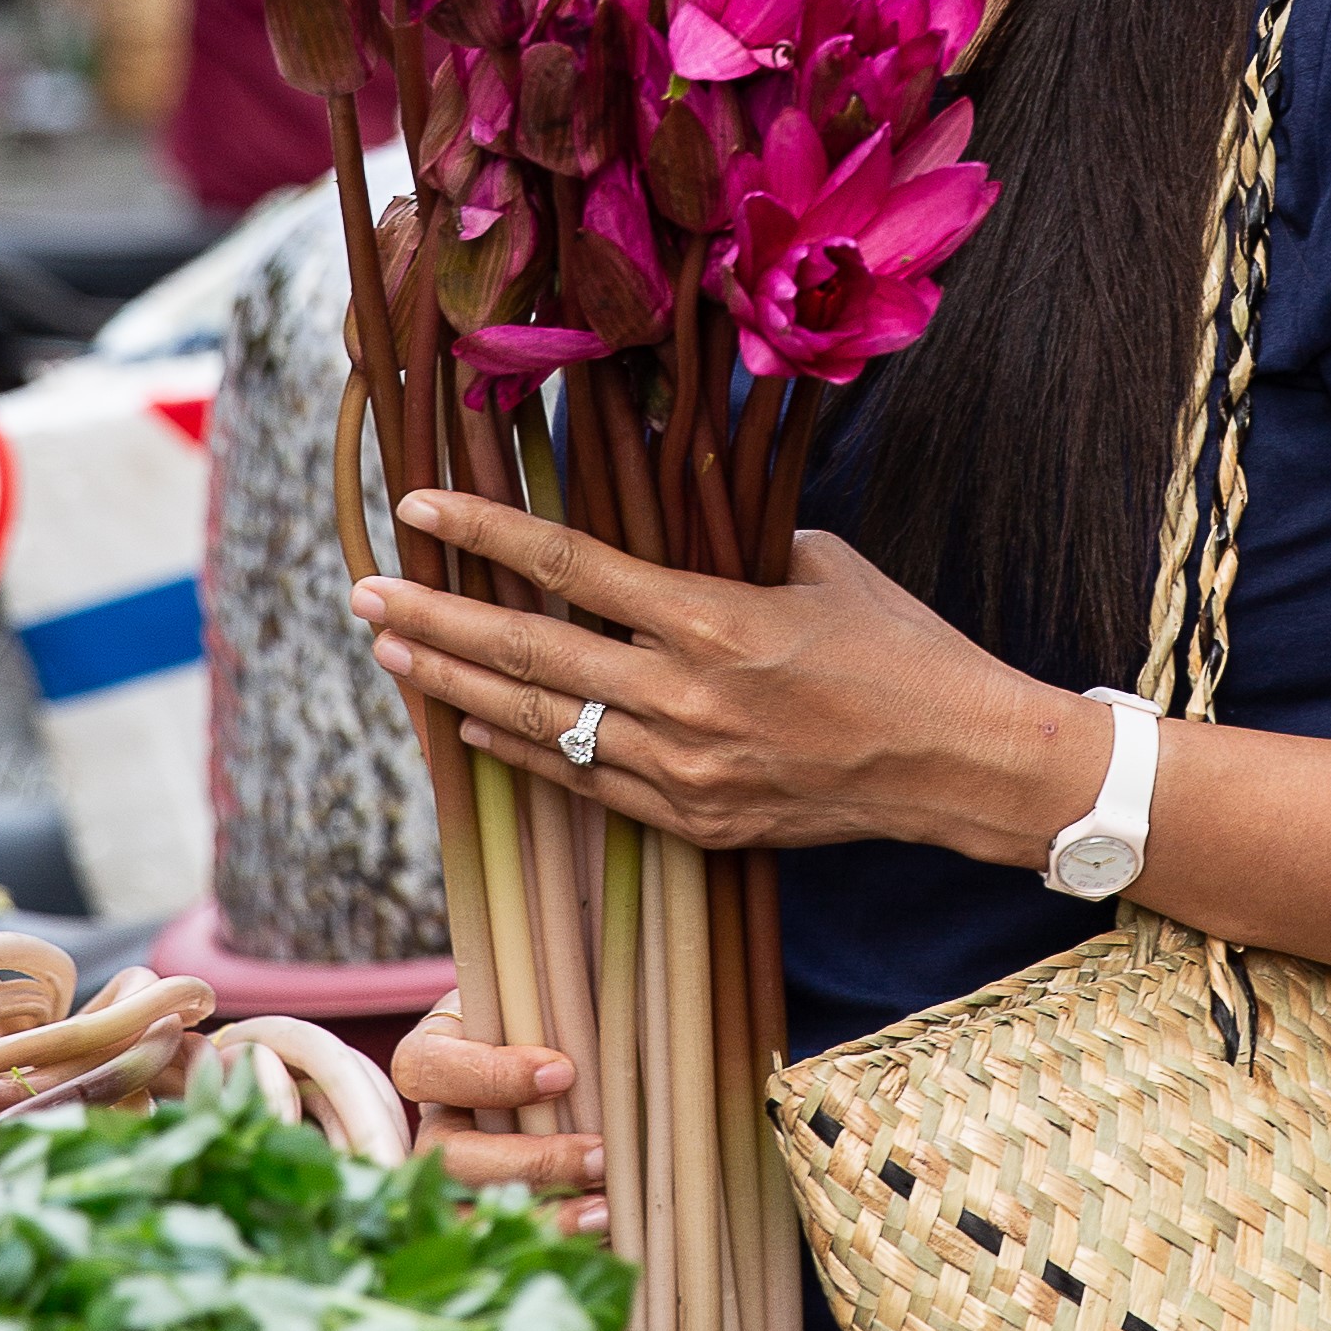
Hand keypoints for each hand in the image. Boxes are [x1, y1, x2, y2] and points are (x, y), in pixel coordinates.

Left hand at [352, 489, 1098, 866]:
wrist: (964, 766)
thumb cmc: (902, 647)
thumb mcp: (819, 565)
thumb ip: (730, 543)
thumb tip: (669, 507)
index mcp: (717, 620)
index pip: (570, 568)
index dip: (485, 533)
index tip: (419, 505)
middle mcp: (687, 701)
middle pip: (528, 655)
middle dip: (435, 622)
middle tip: (365, 595)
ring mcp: (687, 773)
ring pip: (542, 728)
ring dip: (458, 690)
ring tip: (395, 656)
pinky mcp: (698, 824)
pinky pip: (586, 785)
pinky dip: (523, 753)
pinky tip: (473, 727)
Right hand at [391, 993, 607, 1228]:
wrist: (552, 1051)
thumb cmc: (541, 1018)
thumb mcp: (537, 997)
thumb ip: (551, 1000)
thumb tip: (605, 1001)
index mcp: (431, 1056)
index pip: (428, 1068)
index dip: (490, 1076)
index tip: (564, 1072)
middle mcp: (432, 1122)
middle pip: (444, 1156)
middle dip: (526, 1162)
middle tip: (598, 1155)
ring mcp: (450, 1177)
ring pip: (464, 1212)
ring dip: (539, 1216)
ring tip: (605, 1209)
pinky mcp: (481, 1214)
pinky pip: (498, 1243)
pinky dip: (551, 1241)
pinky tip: (602, 1228)